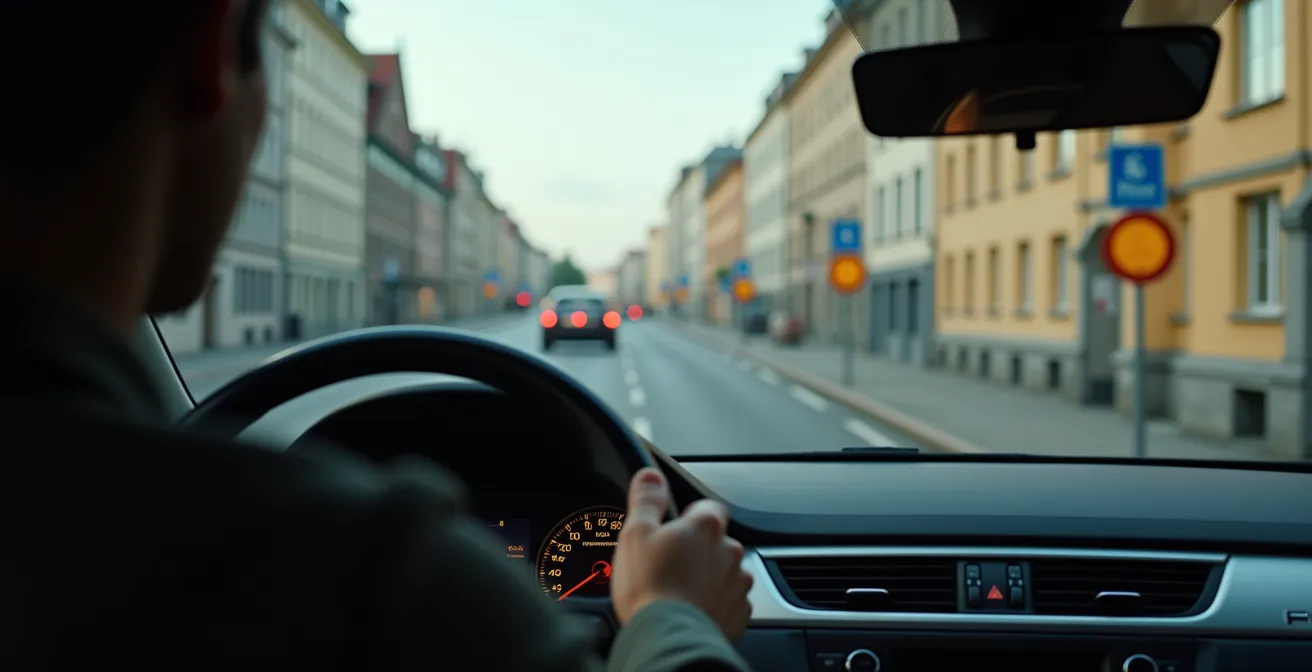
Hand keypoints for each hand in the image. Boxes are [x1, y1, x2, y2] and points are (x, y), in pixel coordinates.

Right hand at [610, 467, 753, 639]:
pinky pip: (729, 602)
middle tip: (670, 565)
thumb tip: (651, 475)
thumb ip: (648, 499)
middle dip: (697, 551)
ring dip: (708, 577)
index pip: (707, 508)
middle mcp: (729, 551)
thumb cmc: (650, 586)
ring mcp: (737, 583)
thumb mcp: (636, 533)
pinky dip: (715, 604)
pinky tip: (692, 609)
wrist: (666, 637)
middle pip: (716, 542)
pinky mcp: (738, 613)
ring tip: (679, 591)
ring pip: (724, 572)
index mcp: (705, 526)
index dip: (689, 517)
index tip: (673, 530)